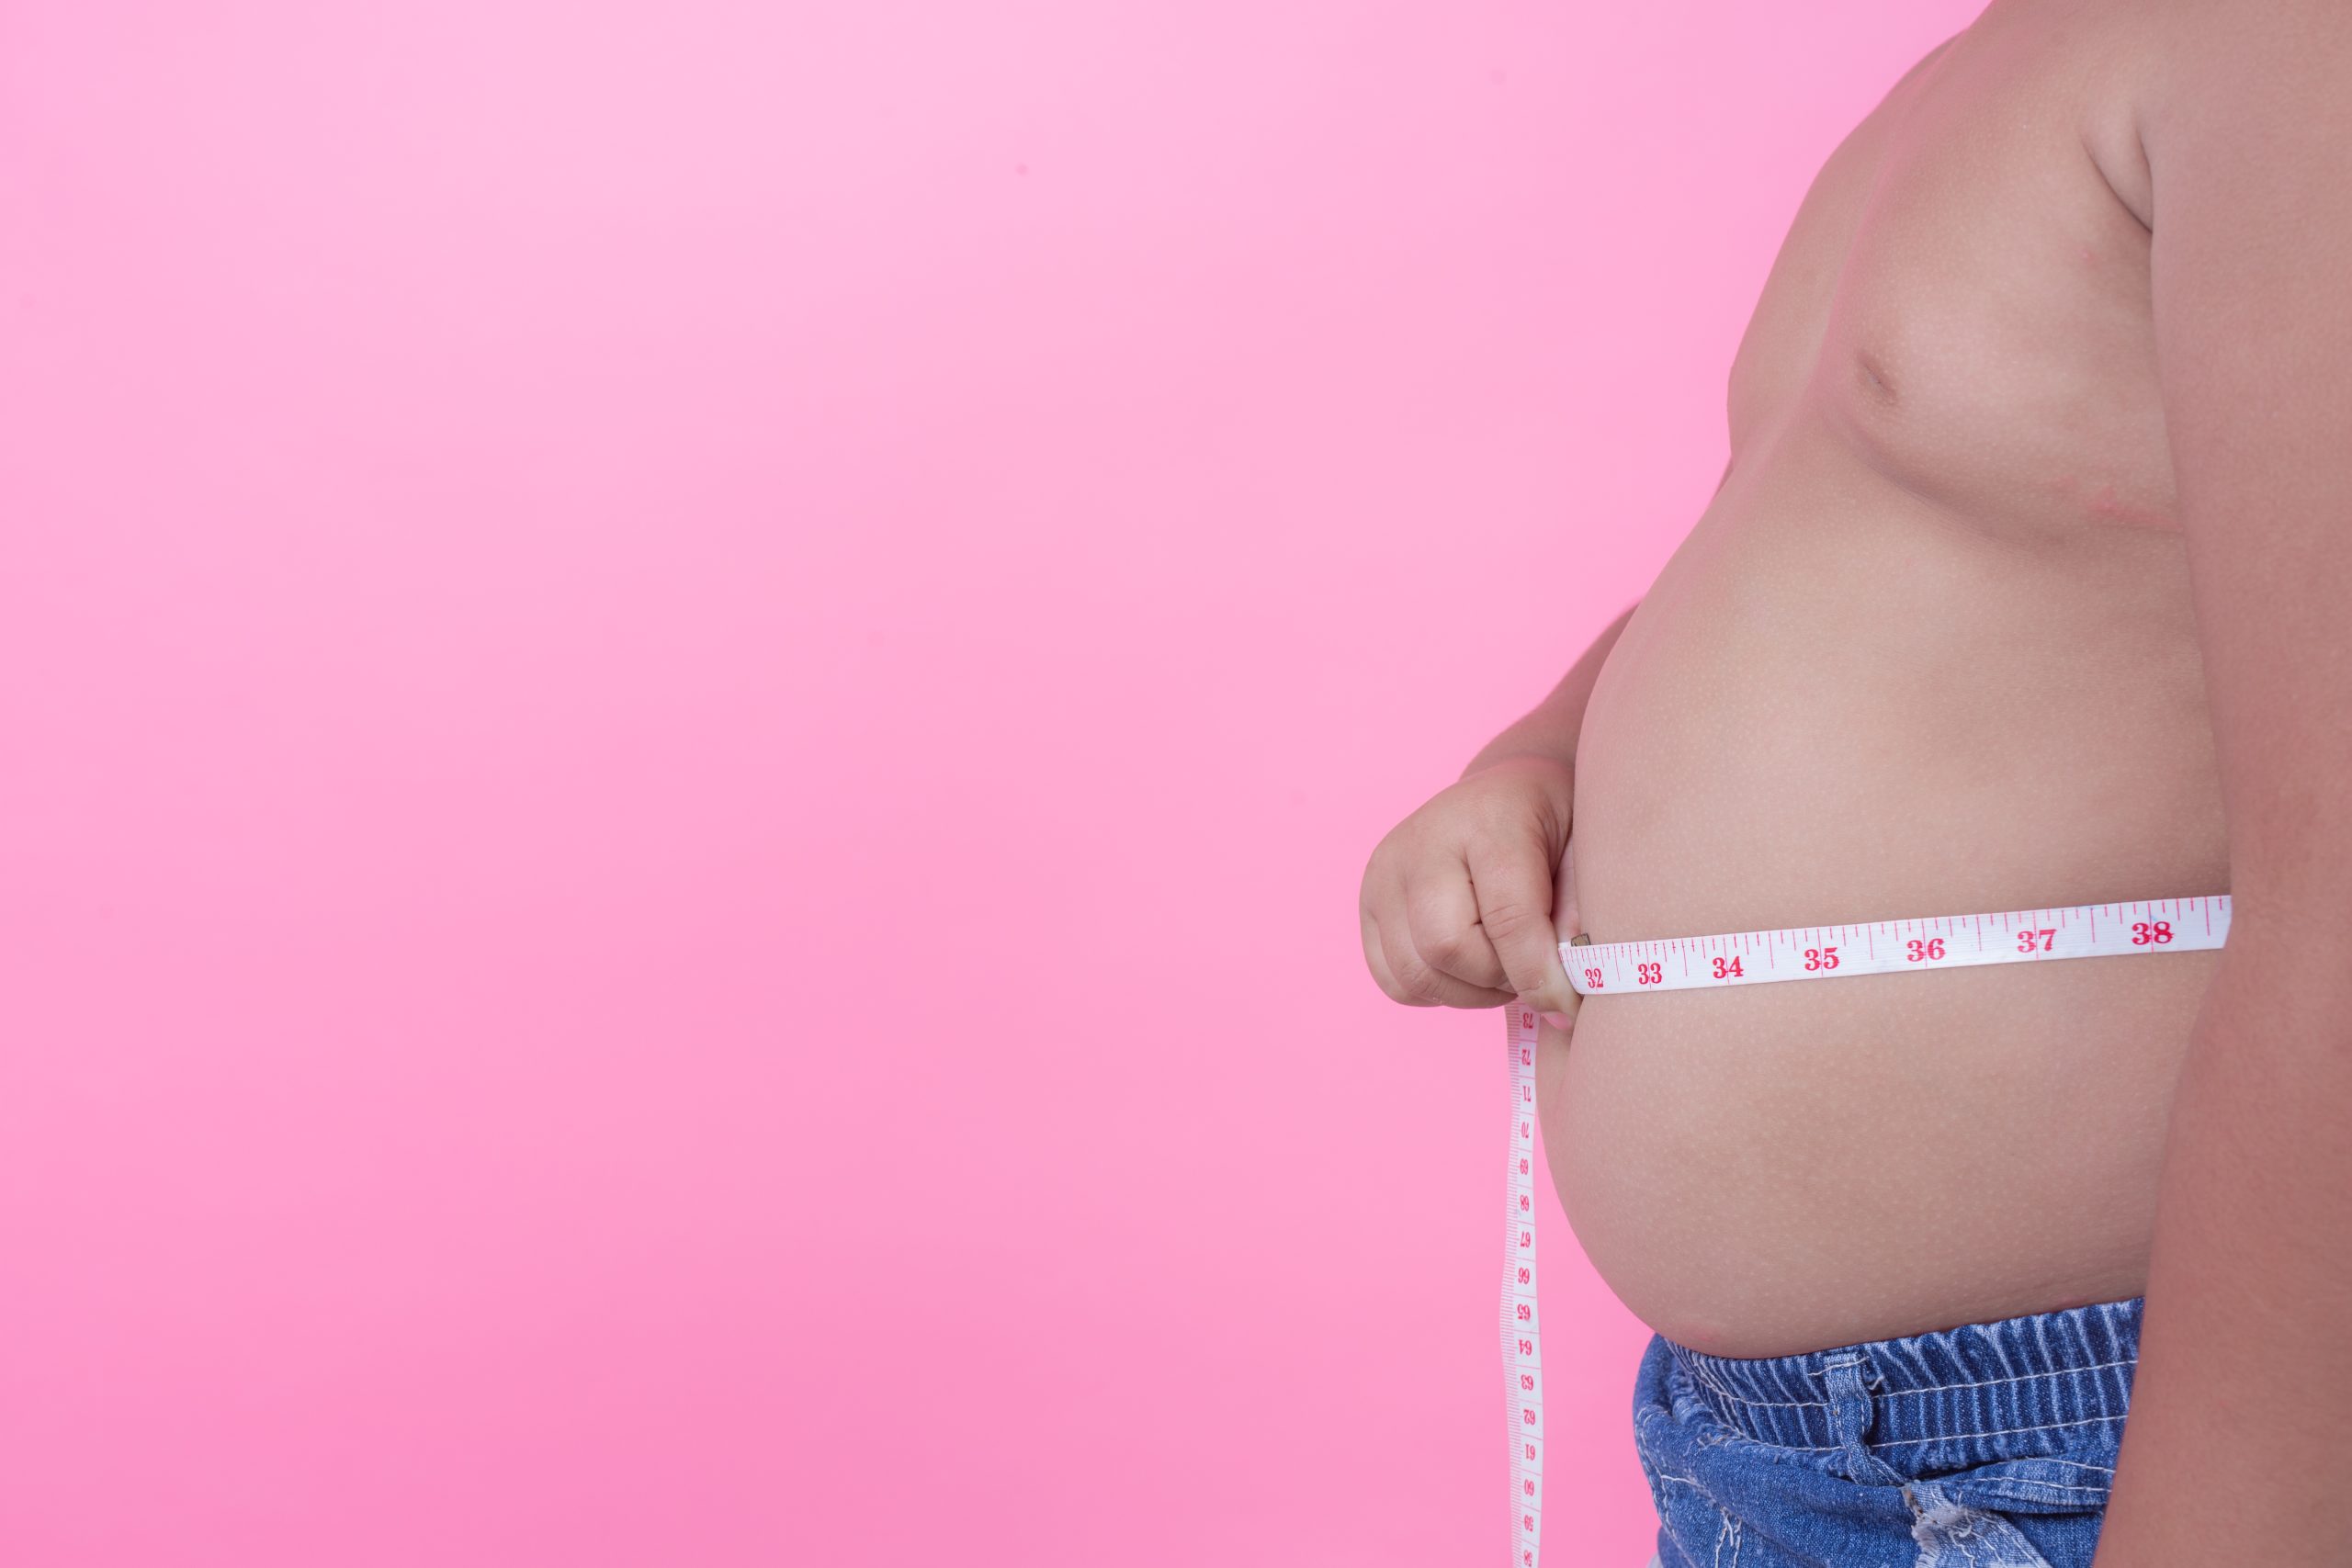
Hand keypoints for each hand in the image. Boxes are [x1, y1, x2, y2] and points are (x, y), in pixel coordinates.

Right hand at [1358, 755, 1582, 1026]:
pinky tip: (1469, 966)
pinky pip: (1394, 980)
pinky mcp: (1368, 903)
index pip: (1507, 917)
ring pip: (1415, 973)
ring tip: (1505, 968)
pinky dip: (1437, 991)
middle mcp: (1422, 842)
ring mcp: (1385, 873)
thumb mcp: (1587, 853)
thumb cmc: (1552, 825)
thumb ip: (1580, 914)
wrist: (1502, 794)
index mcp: (1487, 821)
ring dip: (1469, 993)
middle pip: (1445, 948)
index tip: (1567, 1005)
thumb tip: (1566, 988)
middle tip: (1533, 973)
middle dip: (1498, 981)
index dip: (1540, 975)